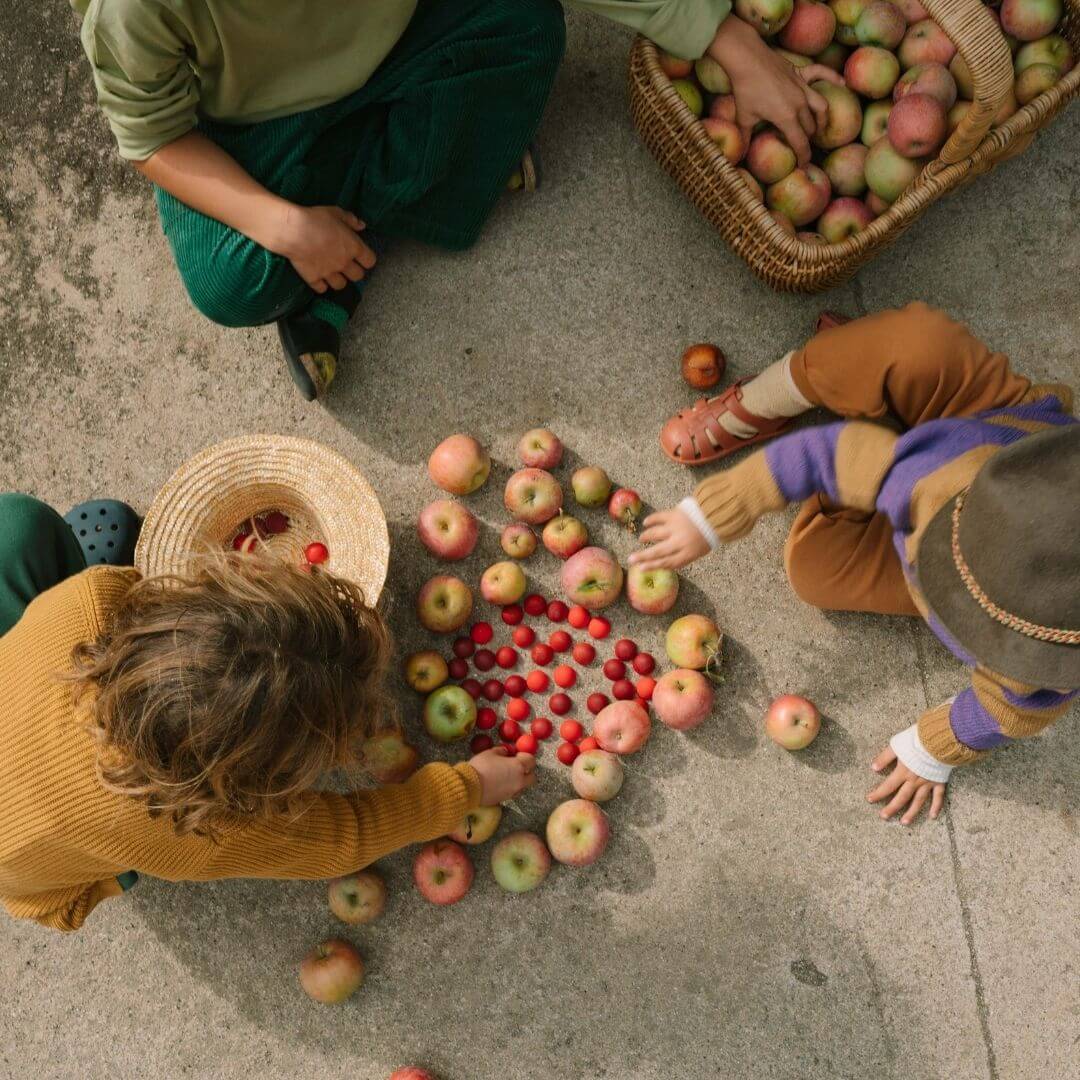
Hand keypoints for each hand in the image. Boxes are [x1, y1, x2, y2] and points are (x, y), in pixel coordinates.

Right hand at [270, 204, 375, 293]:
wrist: (293, 231)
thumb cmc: (316, 218)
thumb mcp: (335, 212)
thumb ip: (350, 220)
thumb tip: (362, 226)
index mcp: (353, 247)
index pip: (370, 262)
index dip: (366, 259)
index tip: (360, 256)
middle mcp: (344, 263)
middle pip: (358, 276)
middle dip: (354, 271)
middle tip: (346, 264)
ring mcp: (329, 273)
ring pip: (341, 285)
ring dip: (339, 280)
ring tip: (332, 272)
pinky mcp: (314, 279)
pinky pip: (322, 289)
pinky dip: (321, 285)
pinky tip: (318, 277)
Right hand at [469, 747, 536, 804]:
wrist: (469, 787)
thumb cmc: (481, 766)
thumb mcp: (490, 753)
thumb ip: (502, 751)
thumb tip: (506, 752)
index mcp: (518, 767)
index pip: (531, 761)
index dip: (525, 756)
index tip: (517, 755)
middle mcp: (519, 781)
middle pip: (532, 777)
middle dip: (526, 771)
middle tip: (515, 766)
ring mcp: (513, 792)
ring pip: (523, 786)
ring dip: (518, 780)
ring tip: (506, 775)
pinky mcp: (505, 800)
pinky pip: (512, 792)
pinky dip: (509, 788)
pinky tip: (499, 783)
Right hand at [628, 508, 711, 570]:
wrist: (717, 515)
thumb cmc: (707, 535)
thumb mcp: (698, 551)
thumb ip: (682, 556)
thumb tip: (662, 561)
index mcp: (688, 553)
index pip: (667, 563)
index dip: (652, 566)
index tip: (640, 568)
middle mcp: (679, 542)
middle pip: (657, 551)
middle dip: (642, 556)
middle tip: (630, 559)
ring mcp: (675, 528)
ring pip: (655, 534)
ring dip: (646, 537)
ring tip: (642, 538)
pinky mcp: (674, 515)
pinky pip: (658, 517)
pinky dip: (651, 520)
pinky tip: (646, 523)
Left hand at [709, 16, 843, 165]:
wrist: (747, 58)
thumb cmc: (745, 89)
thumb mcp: (744, 118)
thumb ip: (746, 137)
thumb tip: (741, 155)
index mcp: (786, 118)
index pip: (800, 143)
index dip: (803, 157)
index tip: (803, 165)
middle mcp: (799, 104)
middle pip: (810, 127)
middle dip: (808, 139)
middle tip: (802, 146)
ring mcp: (803, 87)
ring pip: (821, 107)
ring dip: (822, 119)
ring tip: (819, 127)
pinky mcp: (801, 73)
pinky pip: (822, 74)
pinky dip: (833, 78)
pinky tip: (843, 83)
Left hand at [866, 747, 945, 824]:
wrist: (939, 741)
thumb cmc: (917, 741)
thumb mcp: (897, 746)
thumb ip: (885, 757)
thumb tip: (873, 768)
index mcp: (903, 772)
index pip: (888, 786)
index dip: (878, 794)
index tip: (870, 800)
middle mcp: (914, 781)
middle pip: (902, 797)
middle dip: (892, 808)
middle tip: (884, 817)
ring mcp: (928, 783)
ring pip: (919, 801)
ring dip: (911, 812)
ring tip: (904, 822)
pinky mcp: (939, 782)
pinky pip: (938, 797)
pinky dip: (936, 807)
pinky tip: (932, 816)